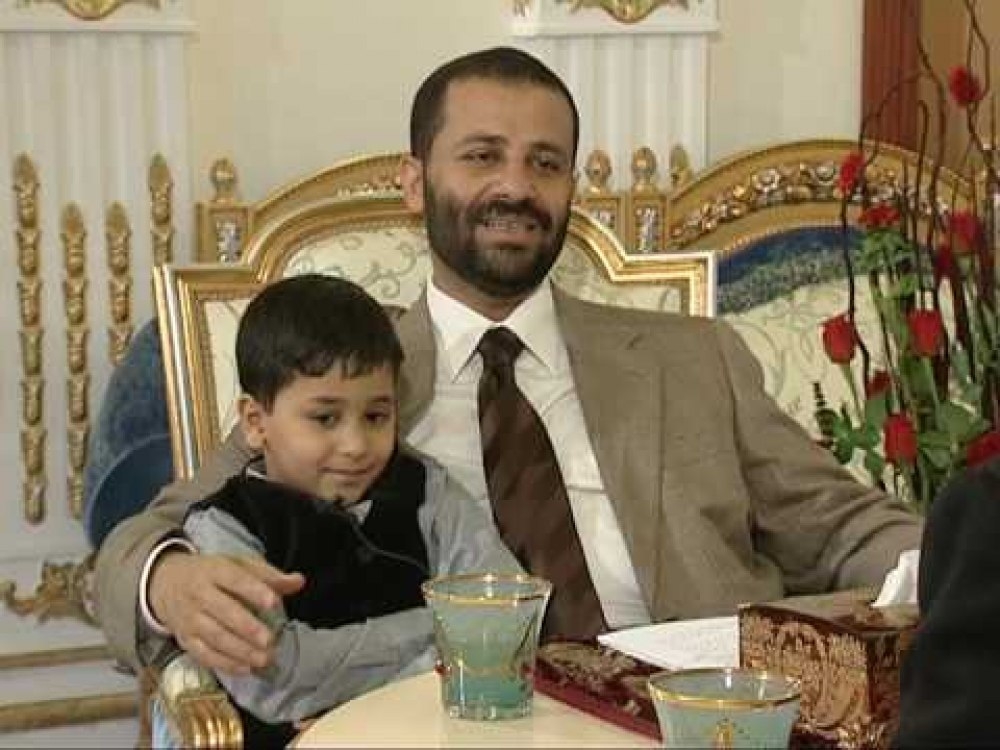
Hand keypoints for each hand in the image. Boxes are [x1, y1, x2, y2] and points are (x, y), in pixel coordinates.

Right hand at [149, 551, 304, 673]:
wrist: (166, 584)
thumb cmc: (212, 574)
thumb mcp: (239, 565)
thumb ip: (269, 575)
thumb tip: (298, 581)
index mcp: (214, 571)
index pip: (234, 579)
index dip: (254, 591)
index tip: (274, 603)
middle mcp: (198, 595)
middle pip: (222, 611)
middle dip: (247, 627)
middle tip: (270, 640)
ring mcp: (190, 619)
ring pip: (214, 637)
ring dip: (240, 650)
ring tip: (264, 659)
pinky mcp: (185, 640)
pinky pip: (204, 655)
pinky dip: (225, 664)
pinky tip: (246, 668)